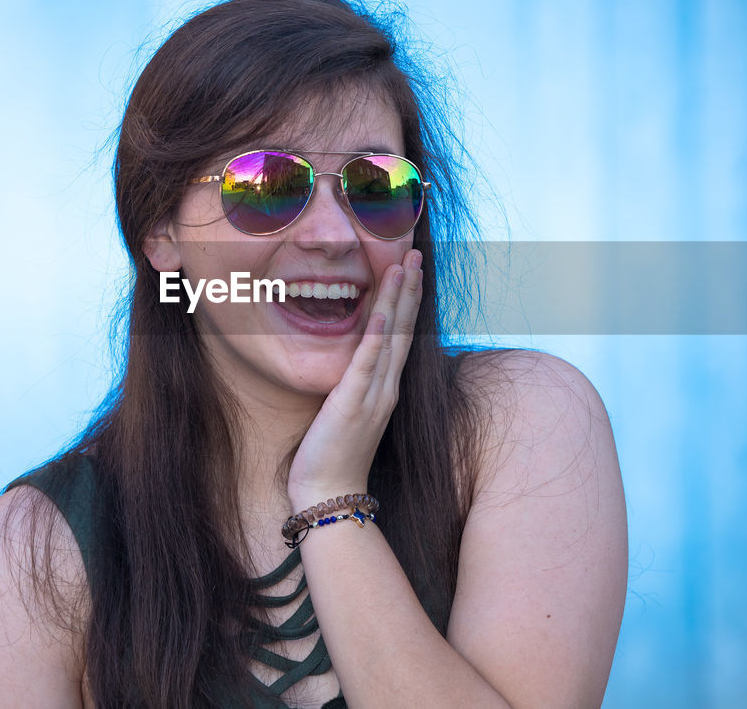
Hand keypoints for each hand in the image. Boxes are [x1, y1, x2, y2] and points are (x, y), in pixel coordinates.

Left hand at [286, 247, 423, 508]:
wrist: (331, 494)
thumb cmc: (335, 456)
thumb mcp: (349, 412)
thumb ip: (356, 386)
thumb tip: (355, 363)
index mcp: (385, 387)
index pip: (401, 335)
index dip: (407, 300)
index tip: (411, 269)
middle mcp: (386, 386)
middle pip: (405, 328)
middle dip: (410, 289)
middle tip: (415, 253)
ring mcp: (373, 394)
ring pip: (392, 337)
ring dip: (399, 299)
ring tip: (405, 265)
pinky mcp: (353, 402)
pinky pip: (368, 361)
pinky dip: (378, 333)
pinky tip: (383, 309)